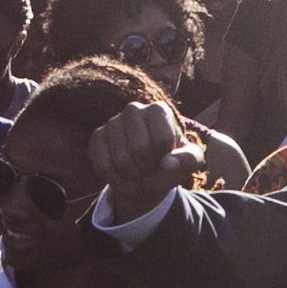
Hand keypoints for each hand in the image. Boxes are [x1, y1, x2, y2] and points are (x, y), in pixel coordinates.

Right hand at [87, 100, 207, 220]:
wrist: (147, 174)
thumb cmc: (172, 162)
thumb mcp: (189, 162)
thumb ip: (188, 160)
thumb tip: (168, 163)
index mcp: (159, 110)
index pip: (162, 140)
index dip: (166, 158)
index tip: (167, 158)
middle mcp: (134, 109)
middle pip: (140, 149)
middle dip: (148, 168)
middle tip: (151, 167)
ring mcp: (112, 122)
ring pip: (121, 159)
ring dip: (132, 175)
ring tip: (138, 170)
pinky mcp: (97, 136)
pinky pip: (103, 164)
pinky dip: (115, 178)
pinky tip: (122, 174)